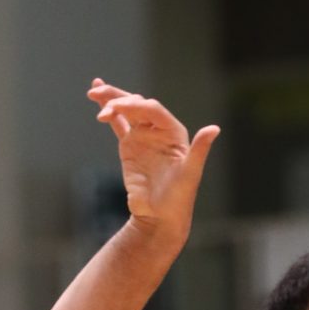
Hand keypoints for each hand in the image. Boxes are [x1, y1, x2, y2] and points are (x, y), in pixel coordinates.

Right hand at [88, 80, 219, 246]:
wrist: (160, 218)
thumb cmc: (179, 198)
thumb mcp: (191, 174)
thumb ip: (200, 149)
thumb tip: (215, 128)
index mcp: (174, 132)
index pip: (153, 110)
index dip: (134, 105)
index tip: (116, 108)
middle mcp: (159, 131)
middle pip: (137, 105)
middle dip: (118, 98)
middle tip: (99, 96)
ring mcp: (143, 137)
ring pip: (126, 111)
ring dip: (111, 99)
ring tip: (94, 91)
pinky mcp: (130, 146)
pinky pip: (118, 124)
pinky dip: (108, 111)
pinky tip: (98, 99)